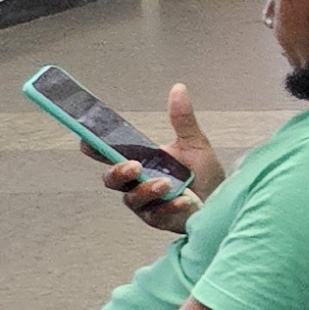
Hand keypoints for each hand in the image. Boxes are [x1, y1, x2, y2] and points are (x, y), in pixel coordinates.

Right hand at [105, 88, 223, 233]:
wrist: (222, 202)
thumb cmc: (203, 175)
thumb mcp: (194, 144)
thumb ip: (183, 120)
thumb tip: (178, 88)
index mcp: (139, 162)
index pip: (110, 155)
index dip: (94, 148)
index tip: (85, 140)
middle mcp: (136, 183)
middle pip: (111, 180)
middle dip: (118, 172)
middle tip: (133, 166)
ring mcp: (146, 204)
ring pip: (132, 199)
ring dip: (147, 190)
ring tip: (165, 184)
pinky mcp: (160, 220)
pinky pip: (158, 216)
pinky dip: (171, 207)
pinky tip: (185, 201)